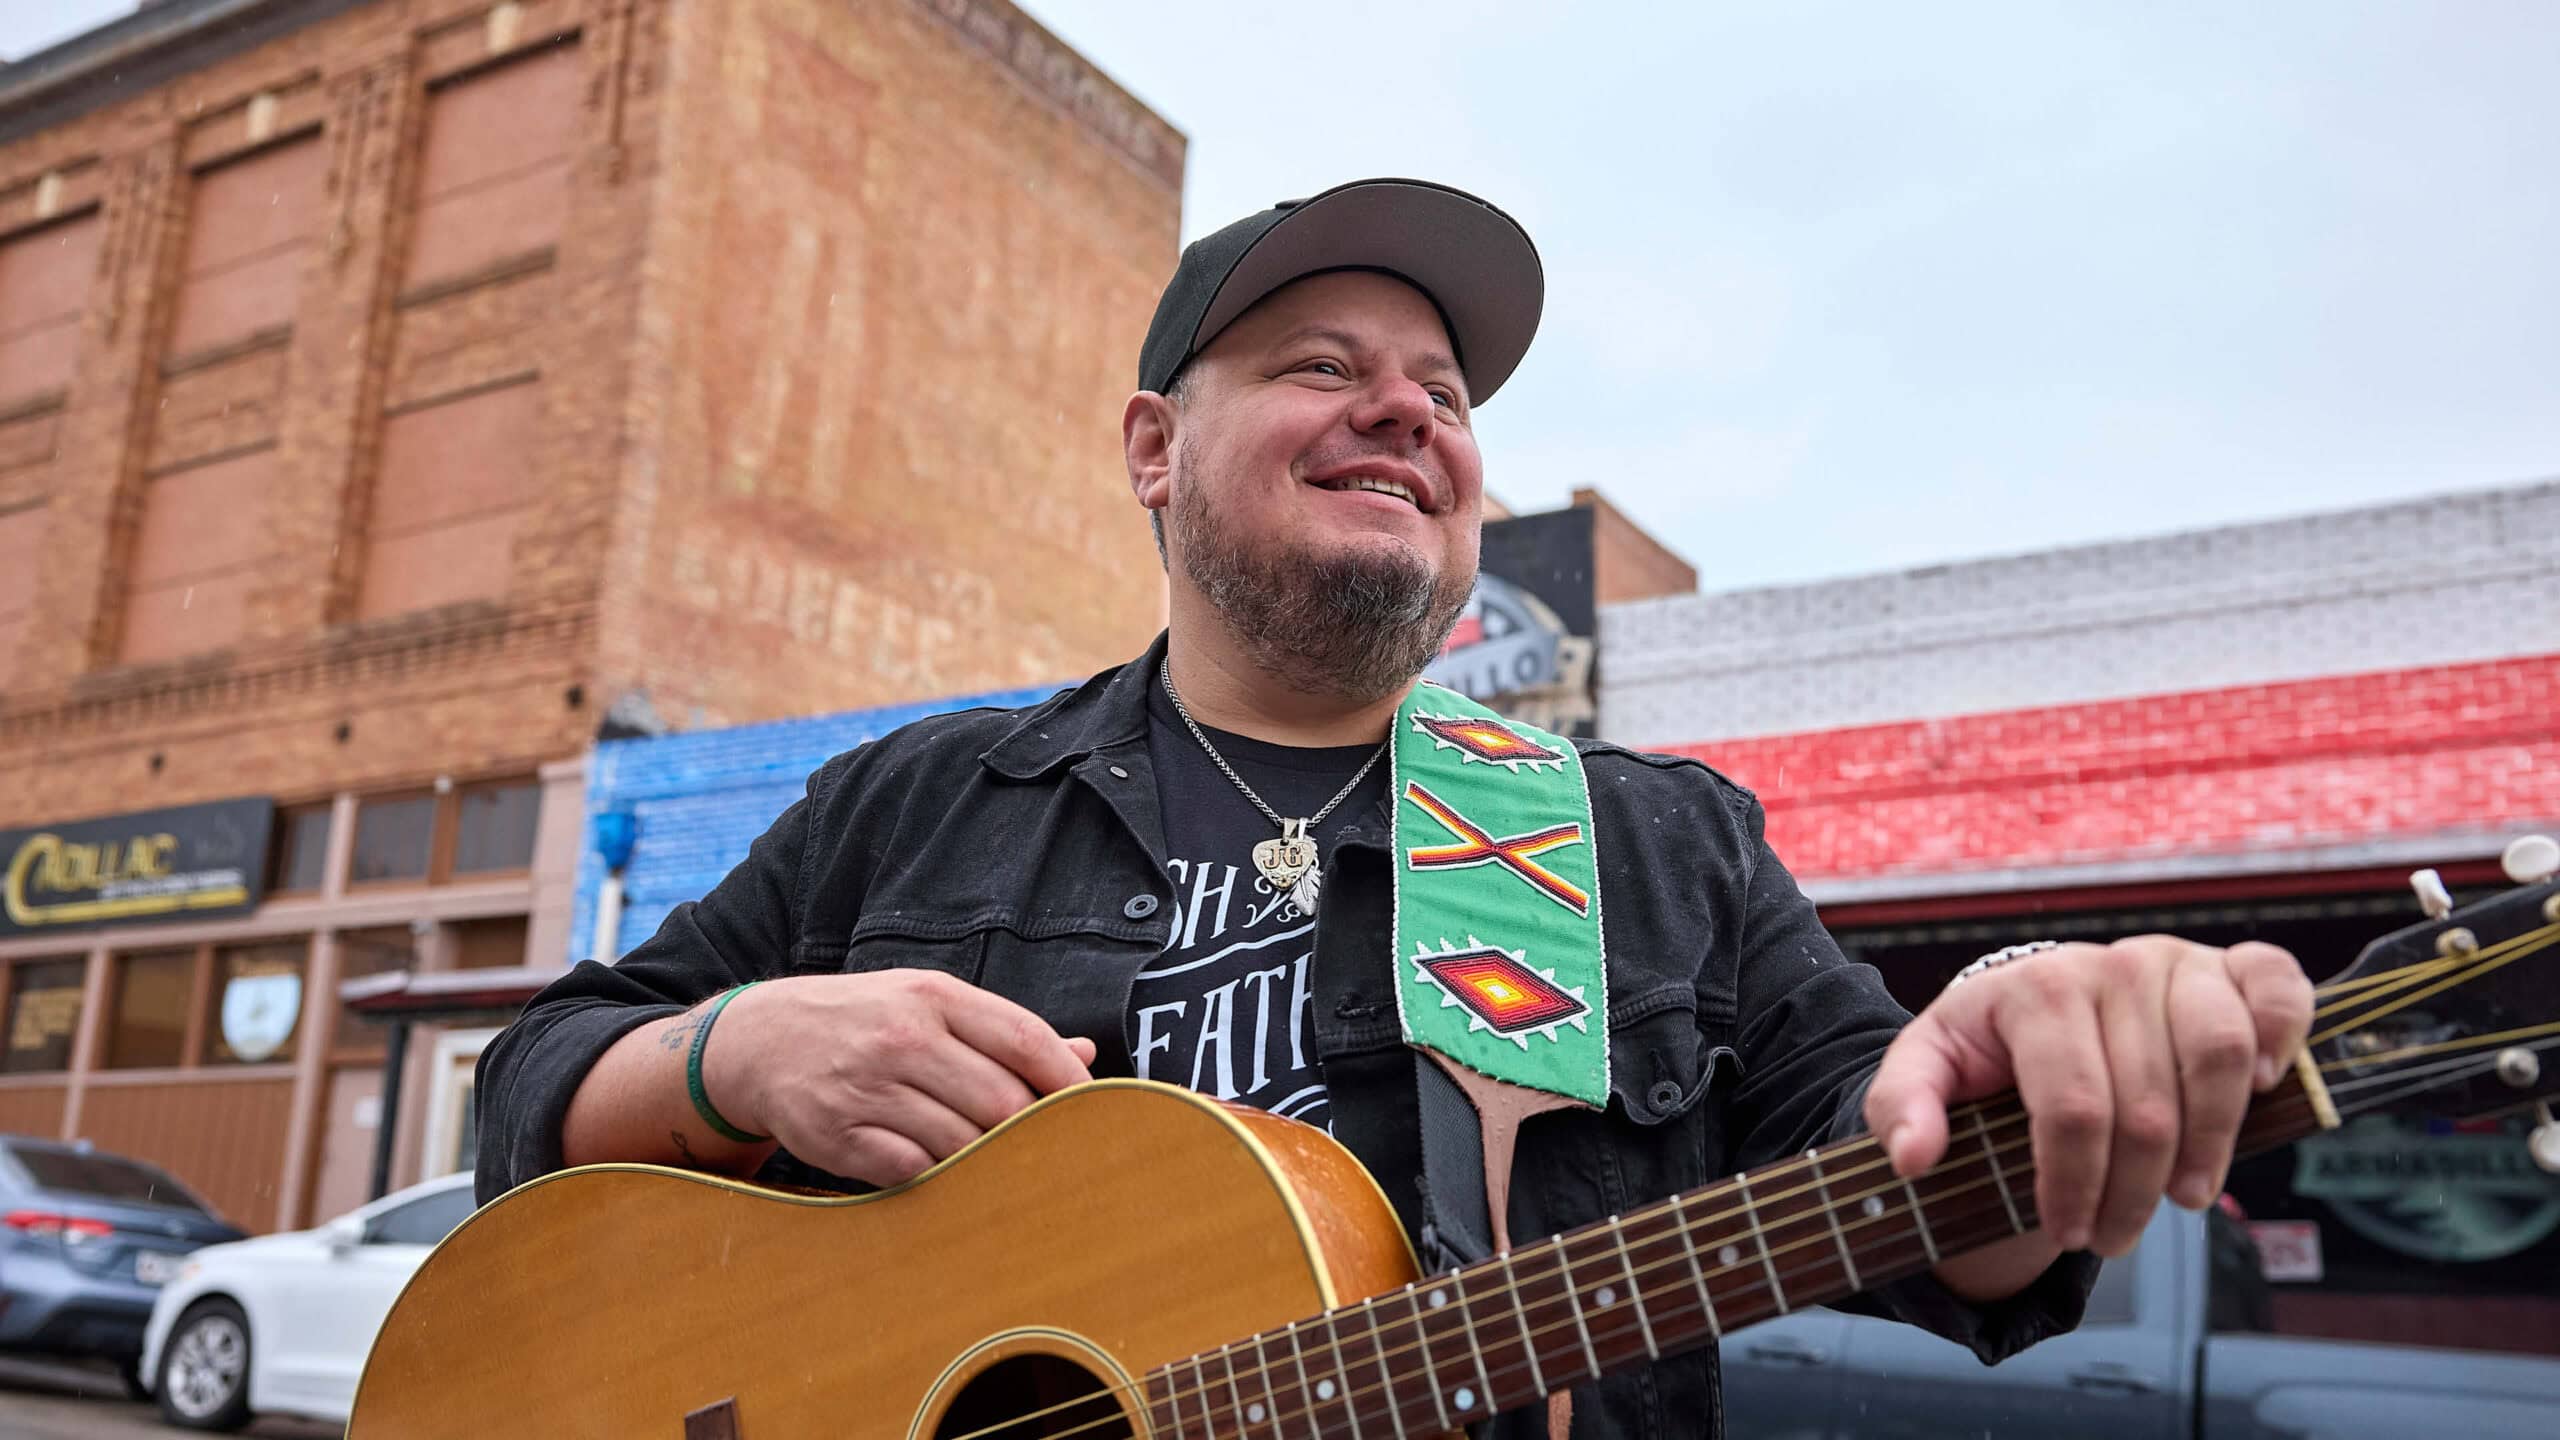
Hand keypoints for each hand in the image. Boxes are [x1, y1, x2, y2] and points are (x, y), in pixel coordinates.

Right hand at [702, 970, 1096, 1186]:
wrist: (760, 1040)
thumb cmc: (866, 1021)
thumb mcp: (929, 1003)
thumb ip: (1004, 1031)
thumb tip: (1083, 1053)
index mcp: (934, 997)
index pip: (1025, 1039)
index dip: (1069, 1081)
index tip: (1095, 1110)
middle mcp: (902, 1038)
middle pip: (1001, 1101)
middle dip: (1030, 1132)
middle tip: (1044, 1150)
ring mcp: (868, 1087)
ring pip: (961, 1143)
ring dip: (985, 1160)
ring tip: (992, 1162)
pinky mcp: (838, 1136)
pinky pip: (913, 1170)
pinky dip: (935, 1176)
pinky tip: (936, 1167)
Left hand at [1864, 937, 2314, 1255]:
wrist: (2038, 1011)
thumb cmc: (1987, 1052)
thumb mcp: (1926, 1073)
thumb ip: (1903, 1109)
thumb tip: (1913, 1158)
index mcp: (2035, 988)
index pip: (2073, 1107)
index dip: (2075, 1184)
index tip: (2067, 1233)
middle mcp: (2111, 965)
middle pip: (2149, 1104)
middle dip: (2134, 1191)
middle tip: (2116, 1238)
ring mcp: (2177, 961)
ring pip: (2219, 1056)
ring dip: (2211, 1143)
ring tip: (2187, 1196)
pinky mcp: (2232, 966)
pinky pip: (2280, 988)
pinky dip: (2285, 1035)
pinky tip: (2264, 1090)